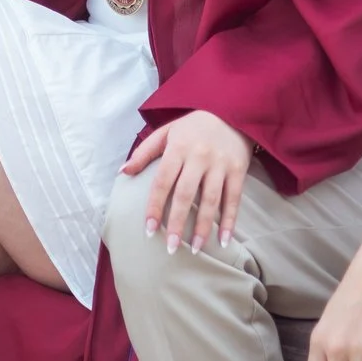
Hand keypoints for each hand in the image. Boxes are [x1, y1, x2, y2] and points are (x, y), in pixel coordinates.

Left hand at [119, 110, 252, 253]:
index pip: (162, 181)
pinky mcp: (238, 170)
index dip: (154, 206)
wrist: (232, 112)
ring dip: (202, 227)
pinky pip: (234, 199)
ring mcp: (220, 164)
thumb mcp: (167, 132)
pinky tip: (224, 240)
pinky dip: (230, 221)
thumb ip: (145, 151)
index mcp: (178, 147)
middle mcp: (199, 156)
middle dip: (176, 223)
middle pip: (185, 194)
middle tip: (170, 247)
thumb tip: (123, 172)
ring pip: (210, 200)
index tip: (148, 230)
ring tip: (194, 249)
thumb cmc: (194, 126)